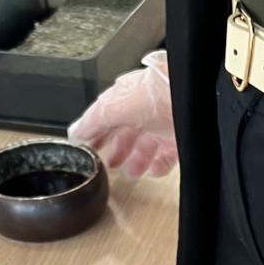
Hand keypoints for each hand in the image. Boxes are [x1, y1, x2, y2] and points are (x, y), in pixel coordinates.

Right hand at [69, 51, 177, 177]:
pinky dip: (158, 167)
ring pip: (147, 148)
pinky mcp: (180, 140)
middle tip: (109, 164)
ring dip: (136, 162)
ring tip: (129, 172)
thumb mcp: (112, 107)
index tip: (87, 147)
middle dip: (117, 151)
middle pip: (127, 135)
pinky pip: (167, 158)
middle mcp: (145, 112)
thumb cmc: (153, 92)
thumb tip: (74, 133)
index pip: (107, 118)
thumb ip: (92, 121)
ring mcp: (164, 126)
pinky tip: (151, 171)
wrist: (189, 97)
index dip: (96, 134)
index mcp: (126, 99)